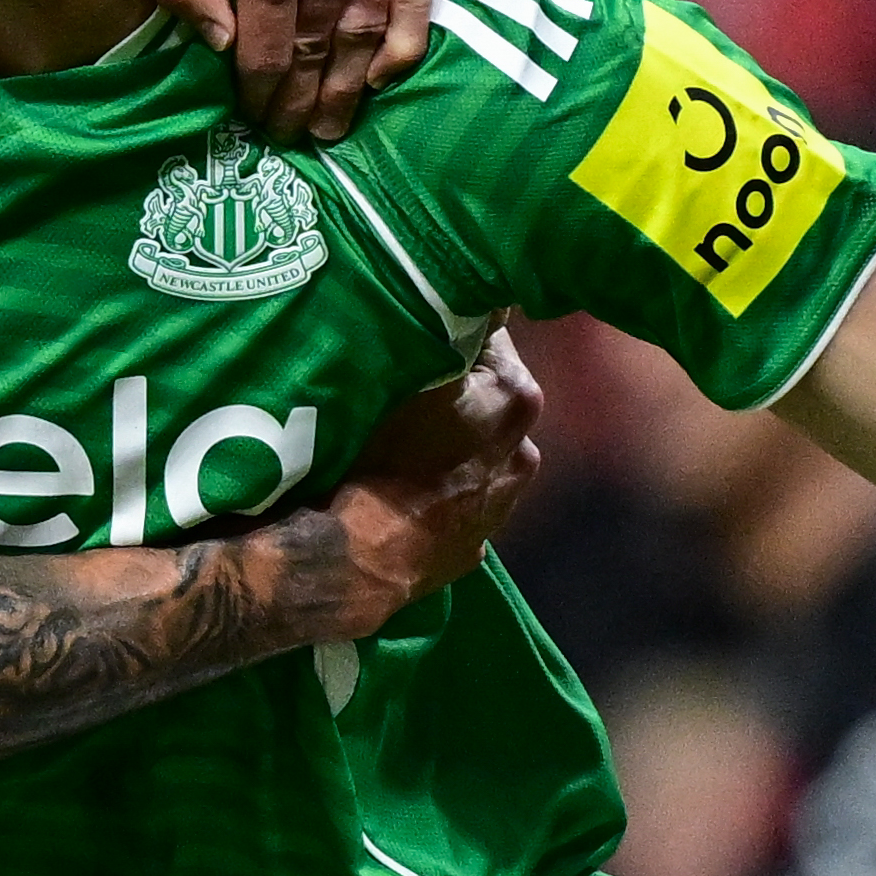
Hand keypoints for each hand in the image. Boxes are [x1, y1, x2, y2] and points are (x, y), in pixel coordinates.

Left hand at [159, 0, 436, 144]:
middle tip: (295, 138)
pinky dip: (404, 43)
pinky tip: (383, 75)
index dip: (262, 98)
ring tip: (335, 122)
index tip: (256, 123)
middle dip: (306, 104)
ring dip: (353, 88)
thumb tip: (216, 45)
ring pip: (371, 35)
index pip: (270, 54)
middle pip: (323, 54)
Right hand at [310, 327, 540, 625]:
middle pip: (492, 397)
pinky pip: (461, 500)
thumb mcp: (399, 377)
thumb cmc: (372, 457)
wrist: (351, 561)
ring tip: (405, 446)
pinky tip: (407, 491)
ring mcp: (503, 506)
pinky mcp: (475, 548)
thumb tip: (448, 315)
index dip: (452, 329)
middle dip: (459, 390)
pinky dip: (442, 491)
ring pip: (480, 453)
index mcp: (514, 398)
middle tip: (408, 388)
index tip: (420, 330)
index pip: (491, 335)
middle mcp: (524, 450)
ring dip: (455, 443)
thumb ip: (432, 340)